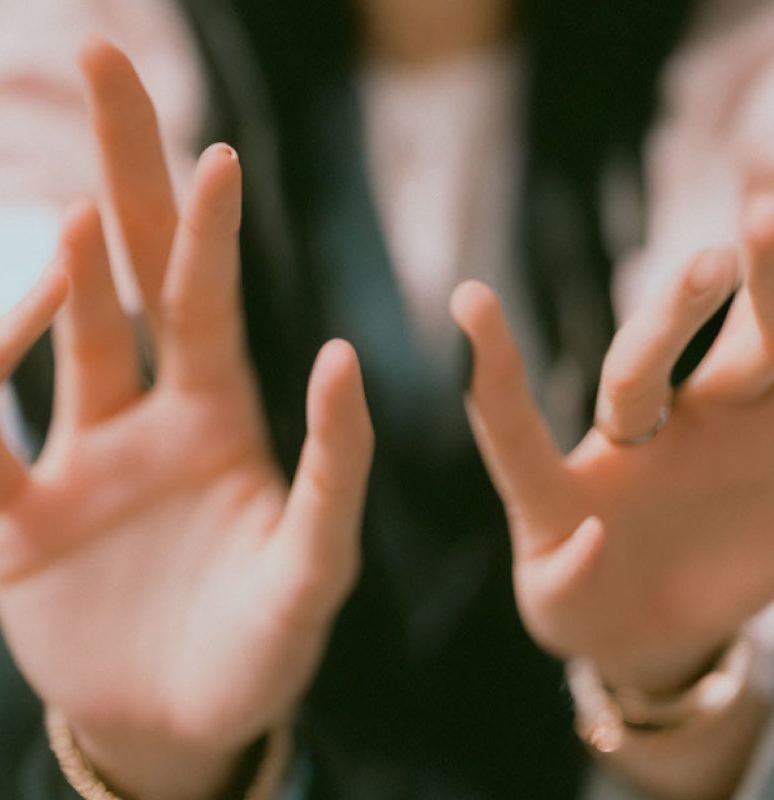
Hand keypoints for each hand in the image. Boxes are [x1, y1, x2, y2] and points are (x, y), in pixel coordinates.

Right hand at [0, 43, 372, 799]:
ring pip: (52, 345)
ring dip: (57, 286)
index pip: (205, 298)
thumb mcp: (313, 569)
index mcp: (218, 418)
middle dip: (119, 174)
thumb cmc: (258, 647)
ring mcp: (73, 461)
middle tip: (104, 67)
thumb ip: (334, 473)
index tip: (214, 151)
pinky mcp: (10, 520)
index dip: (206, 226)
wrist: (180, 722)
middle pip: (125, 275)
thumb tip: (344, 356)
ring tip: (70, 231)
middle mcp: (142, 418)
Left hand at [450, 193, 773, 695]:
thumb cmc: (589, 609)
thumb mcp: (562, 609)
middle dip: (672, 314)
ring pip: (742, 354)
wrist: (666, 623)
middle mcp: (637, 433)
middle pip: (646, 360)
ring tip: (771, 217)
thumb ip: (566, 580)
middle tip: (711, 262)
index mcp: (561, 477)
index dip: (493, 365)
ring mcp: (714, 434)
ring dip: (763, 293)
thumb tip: (595, 537)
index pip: (515, 417)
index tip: (467, 297)